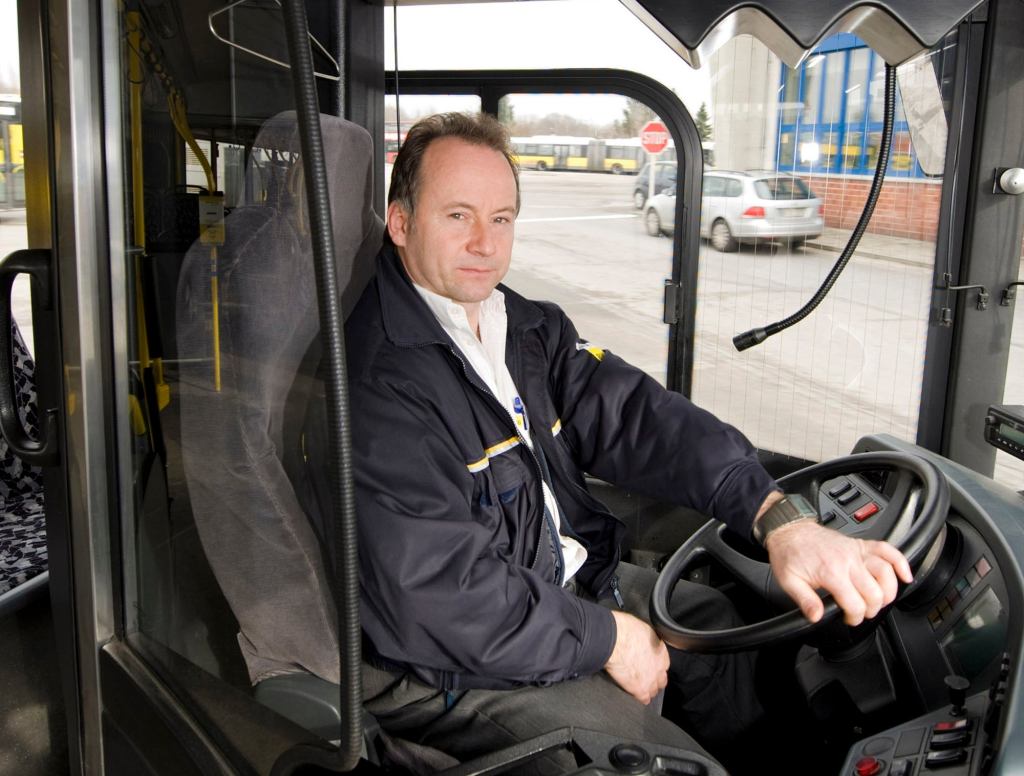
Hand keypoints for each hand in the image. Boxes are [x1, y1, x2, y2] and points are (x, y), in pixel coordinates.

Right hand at [604, 611, 668, 704]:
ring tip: (640, 688)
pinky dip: (641, 699)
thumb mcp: (641, 627)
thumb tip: (642, 639)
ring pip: (654, 690)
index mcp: (661, 650)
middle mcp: (660, 666)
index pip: (664, 663)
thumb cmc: (624, 629)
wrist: (615, 640)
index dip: (656, 665)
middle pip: (662, 679)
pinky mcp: (640, 689)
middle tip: (645, 677)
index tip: (649, 665)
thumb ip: (646, 638)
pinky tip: (636, 697)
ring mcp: (651, 679)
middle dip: (655, 679)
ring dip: (648, 689)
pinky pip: (644, 699)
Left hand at [765, 519, 912, 625]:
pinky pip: (887, 550)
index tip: (849, 619)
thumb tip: (816, 616)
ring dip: (888, 591)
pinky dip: (900, 562)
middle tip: (861, 612)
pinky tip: (905, 575)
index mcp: (831, 572)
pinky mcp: (861, 544)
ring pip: (886, 573)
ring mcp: (856, 551)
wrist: (790, 530)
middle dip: (871, 609)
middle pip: (875, 592)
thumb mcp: (789, 581)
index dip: (855, 617)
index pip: (855, 603)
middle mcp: (847, 561)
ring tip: (879, 600)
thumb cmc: (790, 554)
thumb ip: (804, 600)